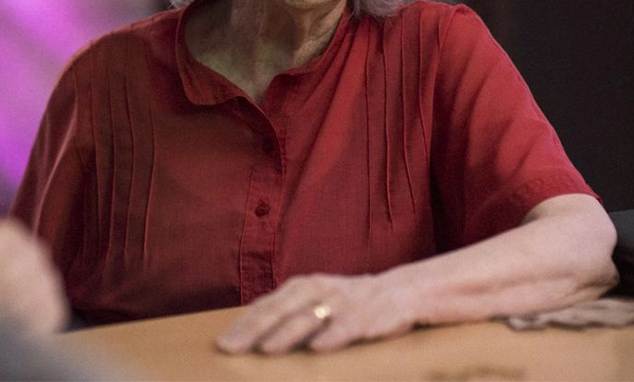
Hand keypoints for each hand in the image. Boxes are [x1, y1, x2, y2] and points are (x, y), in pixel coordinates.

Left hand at [216, 272, 418, 353]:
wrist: (412, 290)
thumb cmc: (357, 303)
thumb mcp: (322, 303)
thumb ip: (293, 315)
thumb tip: (254, 338)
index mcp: (307, 286)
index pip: (268, 304)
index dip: (244, 323)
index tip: (222, 343)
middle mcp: (323, 289)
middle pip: (283, 309)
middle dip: (254, 329)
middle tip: (230, 348)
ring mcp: (348, 300)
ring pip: (313, 316)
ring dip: (288, 332)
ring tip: (267, 348)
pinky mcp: (374, 313)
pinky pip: (352, 325)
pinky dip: (335, 335)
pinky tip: (320, 348)